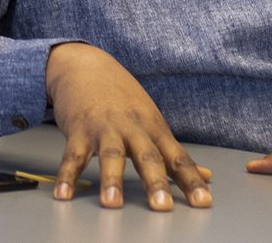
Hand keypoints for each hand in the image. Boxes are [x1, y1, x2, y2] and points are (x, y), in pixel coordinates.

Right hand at [44, 43, 212, 210]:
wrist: (86, 65)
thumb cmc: (123, 98)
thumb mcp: (153, 121)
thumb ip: (175, 153)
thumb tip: (207, 176)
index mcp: (154, 129)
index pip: (177, 158)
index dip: (191, 180)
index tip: (203, 202)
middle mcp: (133, 128)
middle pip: (147, 157)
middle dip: (156, 182)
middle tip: (162, 206)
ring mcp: (105, 128)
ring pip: (111, 155)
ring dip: (111, 179)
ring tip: (112, 203)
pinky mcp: (79, 129)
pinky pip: (73, 155)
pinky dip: (67, 176)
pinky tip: (64, 194)